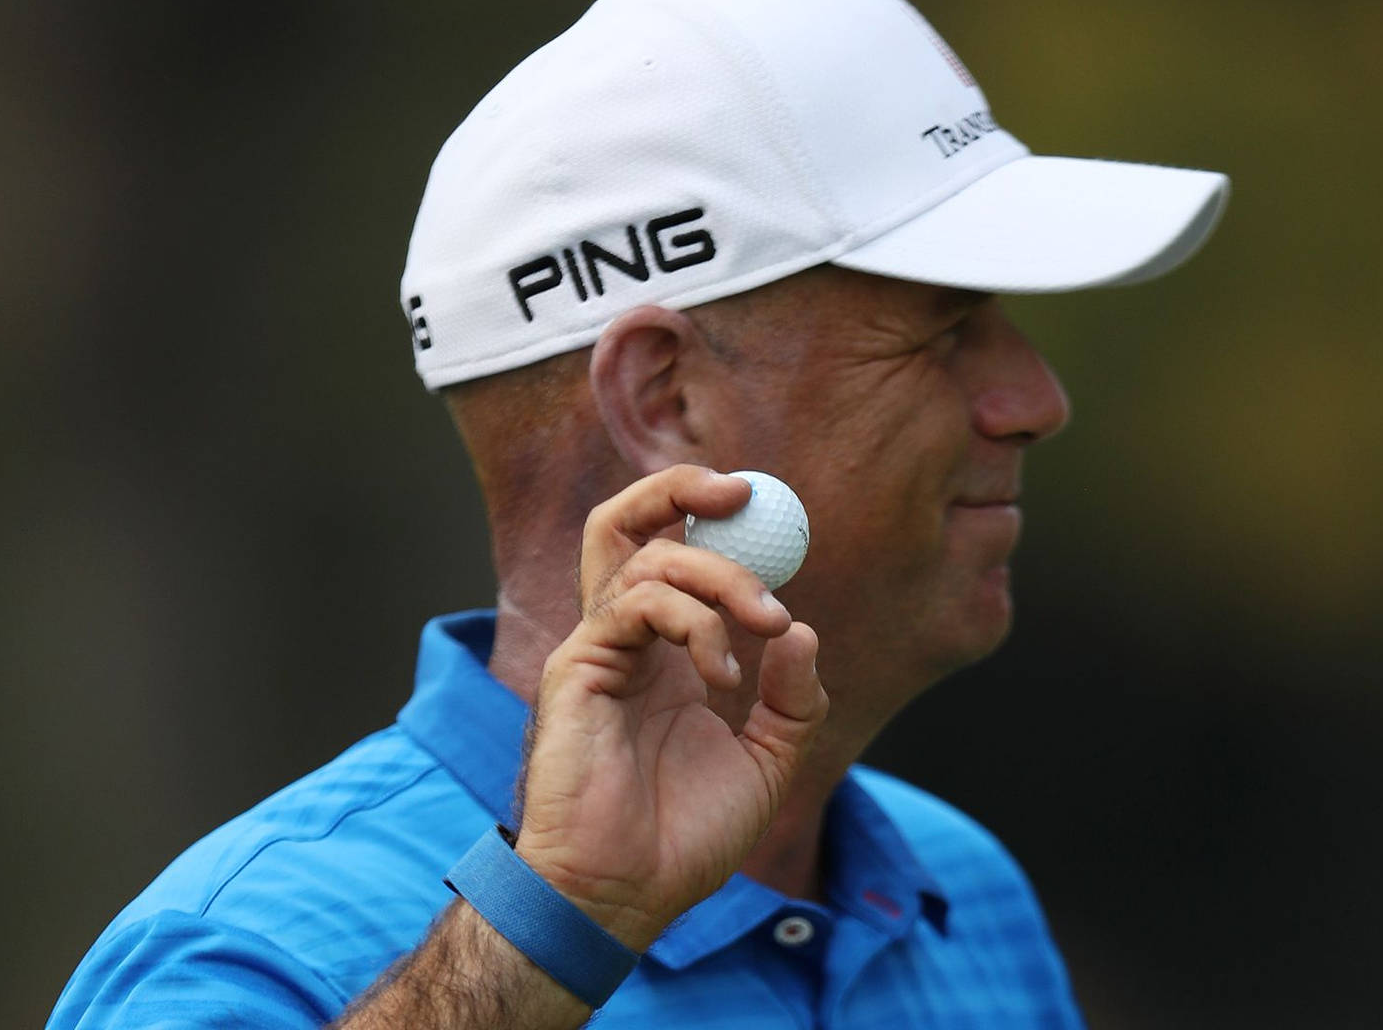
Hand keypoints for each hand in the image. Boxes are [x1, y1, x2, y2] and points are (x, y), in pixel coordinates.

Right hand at [510, 465, 826, 950]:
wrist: (626, 894)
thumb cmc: (684, 837)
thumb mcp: (768, 762)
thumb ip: (793, 698)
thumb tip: (803, 629)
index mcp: (665, 652)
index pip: (675, 552)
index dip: (715, 519)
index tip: (770, 512)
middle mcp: (627, 639)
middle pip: (627, 523)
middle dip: (679, 487)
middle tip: (745, 492)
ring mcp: (599, 649)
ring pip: (644, 556)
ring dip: (721, 575)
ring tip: (767, 623)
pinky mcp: (579, 667)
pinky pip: (634, 604)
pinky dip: (692, 621)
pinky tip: (723, 673)